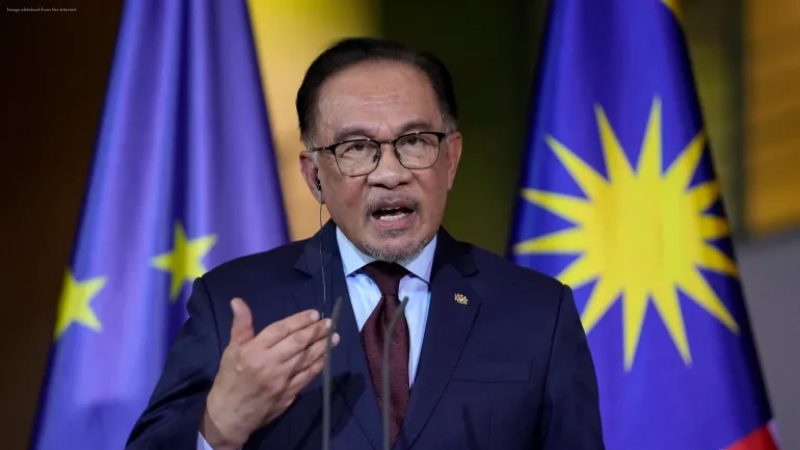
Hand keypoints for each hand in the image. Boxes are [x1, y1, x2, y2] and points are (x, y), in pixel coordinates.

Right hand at [201, 298, 338, 449]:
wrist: (229, 415)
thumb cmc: (230, 379)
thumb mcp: (231, 350)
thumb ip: (240, 325)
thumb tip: (238, 301)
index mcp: (254, 350)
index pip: (281, 330)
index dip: (299, 320)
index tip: (315, 314)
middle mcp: (270, 363)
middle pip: (298, 343)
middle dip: (316, 331)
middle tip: (330, 323)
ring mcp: (281, 380)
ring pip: (306, 359)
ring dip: (322, 346)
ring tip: (334, 336)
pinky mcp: (288, 394)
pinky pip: (307, 376)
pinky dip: (318, 365)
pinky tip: (326, 357)